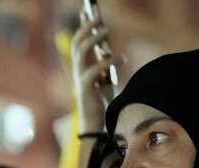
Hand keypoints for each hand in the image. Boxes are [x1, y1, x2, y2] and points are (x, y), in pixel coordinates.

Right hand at [71, 15, 117, 133]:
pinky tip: (122, 58)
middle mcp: (77, 70)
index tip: (88, 11)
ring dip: (93, 39)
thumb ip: (104, 63)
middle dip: (86, 27)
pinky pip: (94, 69)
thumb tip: (109, 48)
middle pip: (77, 42)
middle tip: (98, 16)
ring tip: (106, 30)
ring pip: (81, 51)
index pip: (78, 41)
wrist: (96, 125)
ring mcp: (79, 78)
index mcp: (81, 67)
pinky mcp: (85, 88)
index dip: (82, 26)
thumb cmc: (101, 102)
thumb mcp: (104, 78)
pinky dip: (108, 61)